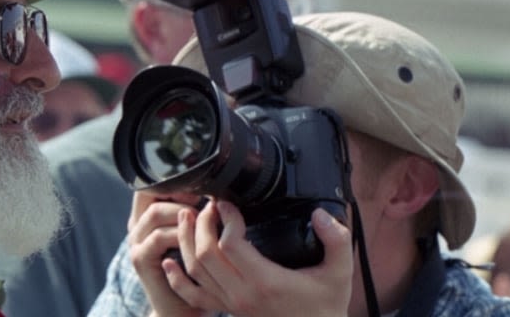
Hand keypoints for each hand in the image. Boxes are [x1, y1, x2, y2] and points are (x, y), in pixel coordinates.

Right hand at [127, 191, 206, 316]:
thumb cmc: (195, 272)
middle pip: (148, 193)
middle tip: (199, 199)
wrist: (182, 309)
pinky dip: (178, 234)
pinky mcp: (140, 259)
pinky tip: (196, 239)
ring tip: (202, 219)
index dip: (175, 181)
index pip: (152, 186)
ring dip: (182, 212)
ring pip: (156, 212)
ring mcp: (136, 242)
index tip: (200, 187)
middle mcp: (137, 226)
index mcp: (148, 217)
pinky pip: (158, 238)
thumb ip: (195, 214)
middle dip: (177, 192)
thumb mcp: (194, 236)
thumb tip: (216, 192)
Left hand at [163, 200, 353, 316]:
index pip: (230, 244)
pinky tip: (168, 262)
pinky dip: (176, 279)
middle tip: (208, 205)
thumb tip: (321, 214)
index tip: (228, 203)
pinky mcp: (228, 310)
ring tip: (188, 216)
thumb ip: (336, 240)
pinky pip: (193, 296)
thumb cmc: (325, 306)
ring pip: (194, 271)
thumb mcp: (340, 273)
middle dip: (202, 223)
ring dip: (185, 241)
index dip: (226, 218)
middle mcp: (243, 294)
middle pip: (205, 254)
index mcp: (266, 282)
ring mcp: (231, 304)